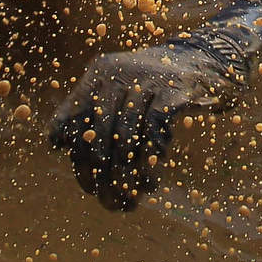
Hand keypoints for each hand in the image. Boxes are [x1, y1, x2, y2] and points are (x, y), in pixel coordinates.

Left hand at [48, 42, 233, 210]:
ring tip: (128, 200)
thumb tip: (57, 143)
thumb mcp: (120, 90)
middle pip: (99, 133)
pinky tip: (151, 183)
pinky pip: (155, 132)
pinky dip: (150, 162)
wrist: (205, 60)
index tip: (89, 187)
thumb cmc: (155, 85)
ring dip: (125, 175)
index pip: (76, 120)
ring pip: (126, 136)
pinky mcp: (175, 89)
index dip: (79, 158)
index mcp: (99, 72)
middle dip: (101, 174)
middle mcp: (119, 72)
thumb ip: (91, 112)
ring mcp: (148, 78)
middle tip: (109, 202)